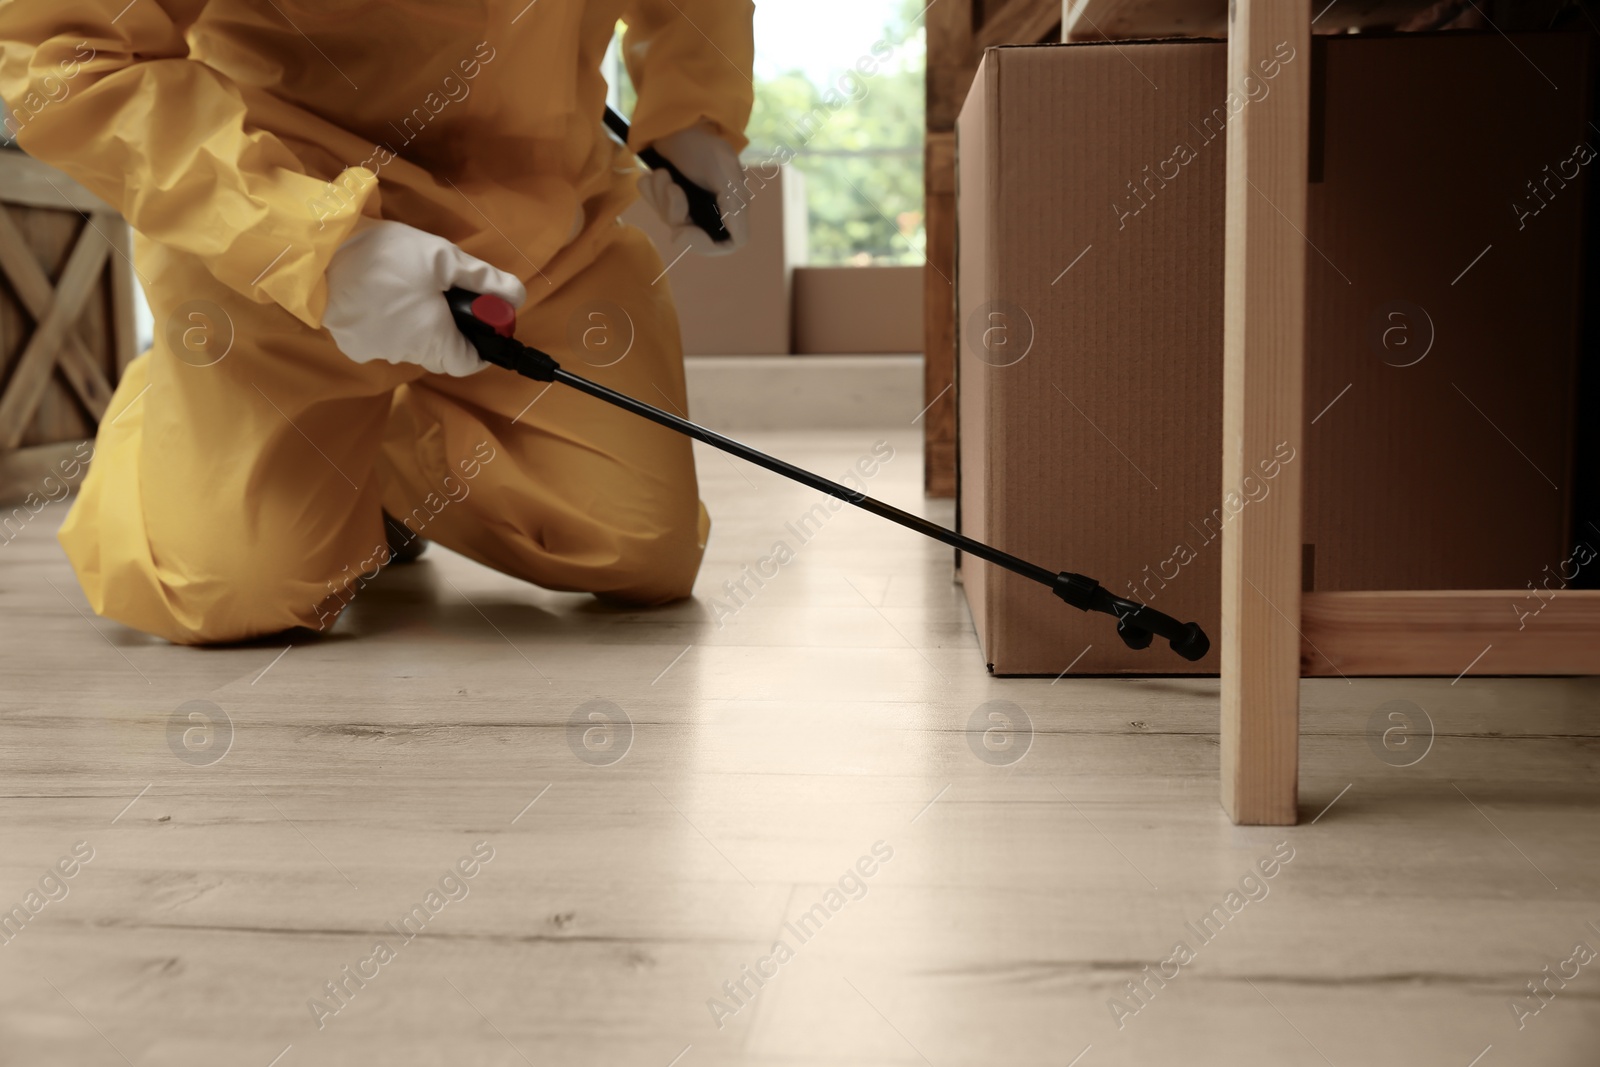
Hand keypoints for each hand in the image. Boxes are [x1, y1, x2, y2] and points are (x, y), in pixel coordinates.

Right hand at [324, 220, 526, 376]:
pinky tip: (382, 295)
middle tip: (444, 292)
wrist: (322, 253)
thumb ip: (485, 280)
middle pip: (440, 352)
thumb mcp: (444, 258)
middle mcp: (406, 356)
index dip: (482, 345)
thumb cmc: (388, 256)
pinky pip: (382, 339)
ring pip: (410, 345)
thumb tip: (517, 297)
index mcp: (434, 342)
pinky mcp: (352, 345)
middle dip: (450, 327)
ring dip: (419, 323)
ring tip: (410, 287)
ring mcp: (376, 353)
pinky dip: (389, 323)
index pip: (469, 362)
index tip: (484, 322)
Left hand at [637, 122, 749, 256]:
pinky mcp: (669, 196)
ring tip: (663, 173)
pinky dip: (650, 191)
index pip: (726, 244)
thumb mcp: (724, 171)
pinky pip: (655, 207)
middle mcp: (711, 209)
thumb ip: (733, 205)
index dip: (705, 245)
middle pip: (691, 234)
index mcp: (732, 206)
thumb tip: (734, 243)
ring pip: (670, 220)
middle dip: (675, 212)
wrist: (673, 121)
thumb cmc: (703, 142)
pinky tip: (656, 173)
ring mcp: (689, 204)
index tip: (684, 229)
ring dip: (661, 197)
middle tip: (670, 187)